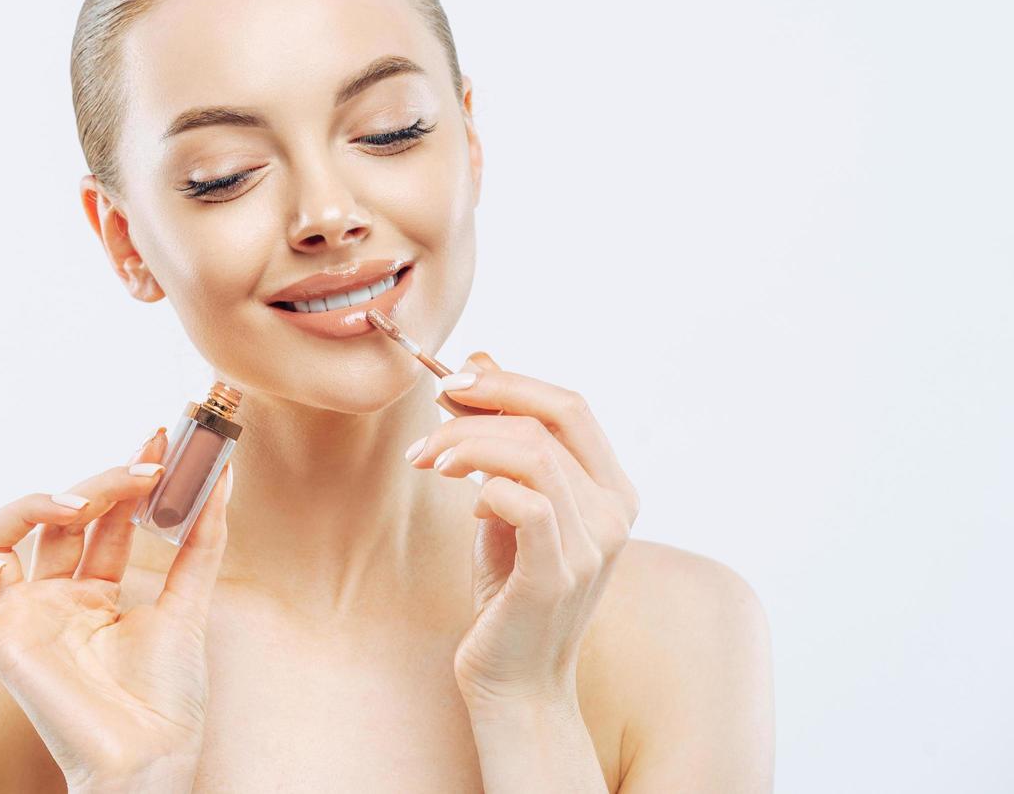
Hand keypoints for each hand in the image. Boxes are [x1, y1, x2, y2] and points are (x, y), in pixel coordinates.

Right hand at [0, 428, 232, 790]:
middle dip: (98, 482)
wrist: (153, 759)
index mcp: (93, 591)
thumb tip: (221, 475)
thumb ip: (202, 540)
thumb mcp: (190, 603)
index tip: (158, 440)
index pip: (98, 516)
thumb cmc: (167, 698)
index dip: (122, 475)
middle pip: (54, 516)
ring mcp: (22, 619)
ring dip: (31, 505)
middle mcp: (53, 599)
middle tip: (143, 470)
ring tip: (80, 503)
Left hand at [407, 352, 639, 709]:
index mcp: (612, 488)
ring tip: (428, 461)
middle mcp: (615, 512)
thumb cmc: (507, 591)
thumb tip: (480, 361)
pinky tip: (463, 500)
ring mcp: (593, 544)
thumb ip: (502, 440)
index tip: (453, 382)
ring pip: (531, 452)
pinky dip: (484, 485)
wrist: (515, 681)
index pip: (571, 405)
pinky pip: (524, 501)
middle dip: (486, 399)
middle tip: (432, 410)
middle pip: (555, 416)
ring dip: (465, 443)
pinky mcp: (558, 574)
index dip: (510, 382)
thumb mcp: (503, 502)